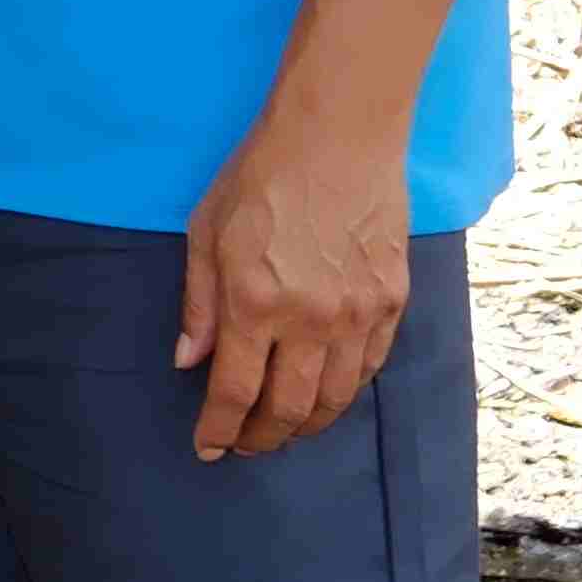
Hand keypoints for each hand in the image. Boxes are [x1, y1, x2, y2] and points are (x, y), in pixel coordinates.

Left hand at [176, 102, 415, 459]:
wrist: (340, 134)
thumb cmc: (261, 174)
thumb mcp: (206, 231)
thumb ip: (199, 303)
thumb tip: (188, 360)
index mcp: (255, 303)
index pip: (235, 391)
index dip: (219, 429)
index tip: (207, 447)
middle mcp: (310, 319)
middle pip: (289, 408)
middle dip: (263, 438)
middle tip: (245, 445)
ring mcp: (358, 314)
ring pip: (335, 398)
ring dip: (307, 424)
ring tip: (285, 429)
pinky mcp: (392, 302)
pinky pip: (369, 367)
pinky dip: (345, 391)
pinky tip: (326, 393)